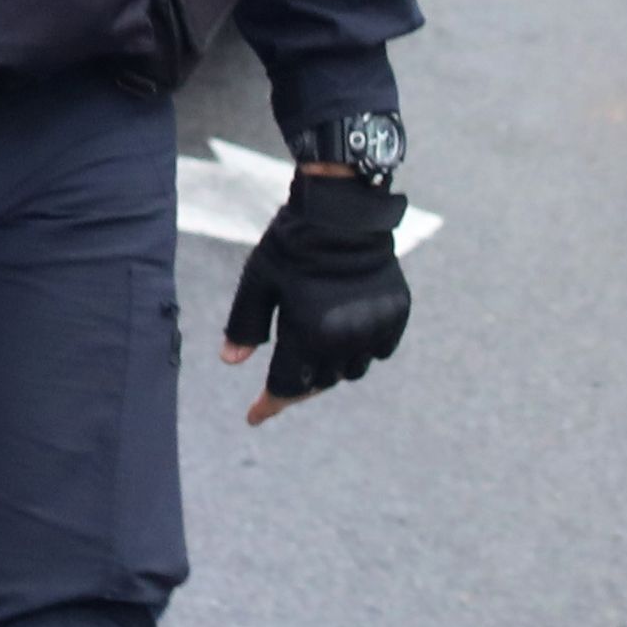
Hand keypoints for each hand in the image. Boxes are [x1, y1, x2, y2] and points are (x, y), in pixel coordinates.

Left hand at [220, 167, 408, 422]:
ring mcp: (373, 328)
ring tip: (316, 351)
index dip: (268, 405)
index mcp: (306, 333)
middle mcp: (343, 339)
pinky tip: (346, 333)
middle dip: (297, 384)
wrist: (344, 210)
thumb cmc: (293, 244)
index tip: (254, 416)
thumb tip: (231, 361)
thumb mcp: (258, 282)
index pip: (285, 386)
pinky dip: (361, 350)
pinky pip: (378, 350)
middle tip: (284, 376)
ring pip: (351, 370)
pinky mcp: (396, 315)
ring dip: (331, 369)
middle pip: (319, 383)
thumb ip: (244, 325)